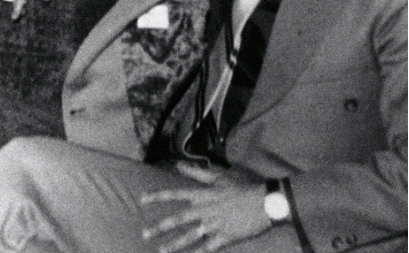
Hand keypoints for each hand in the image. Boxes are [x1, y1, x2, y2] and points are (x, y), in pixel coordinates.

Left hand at [141, 179, 269, 252]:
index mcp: (204, 194)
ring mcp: (214, 225)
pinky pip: (207, 248)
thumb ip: (198, 172)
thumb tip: (179, 165)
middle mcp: (206, 210)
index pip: (176, 194)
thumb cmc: (244, 187)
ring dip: (174, 245)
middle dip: (160, 227)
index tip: (142, 200)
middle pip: (178, 219)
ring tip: (161, 251)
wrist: (266, 202)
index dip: (158, 196)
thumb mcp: (221, 176)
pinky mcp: (224, 238)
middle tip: (145, 233)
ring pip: (189, 237)